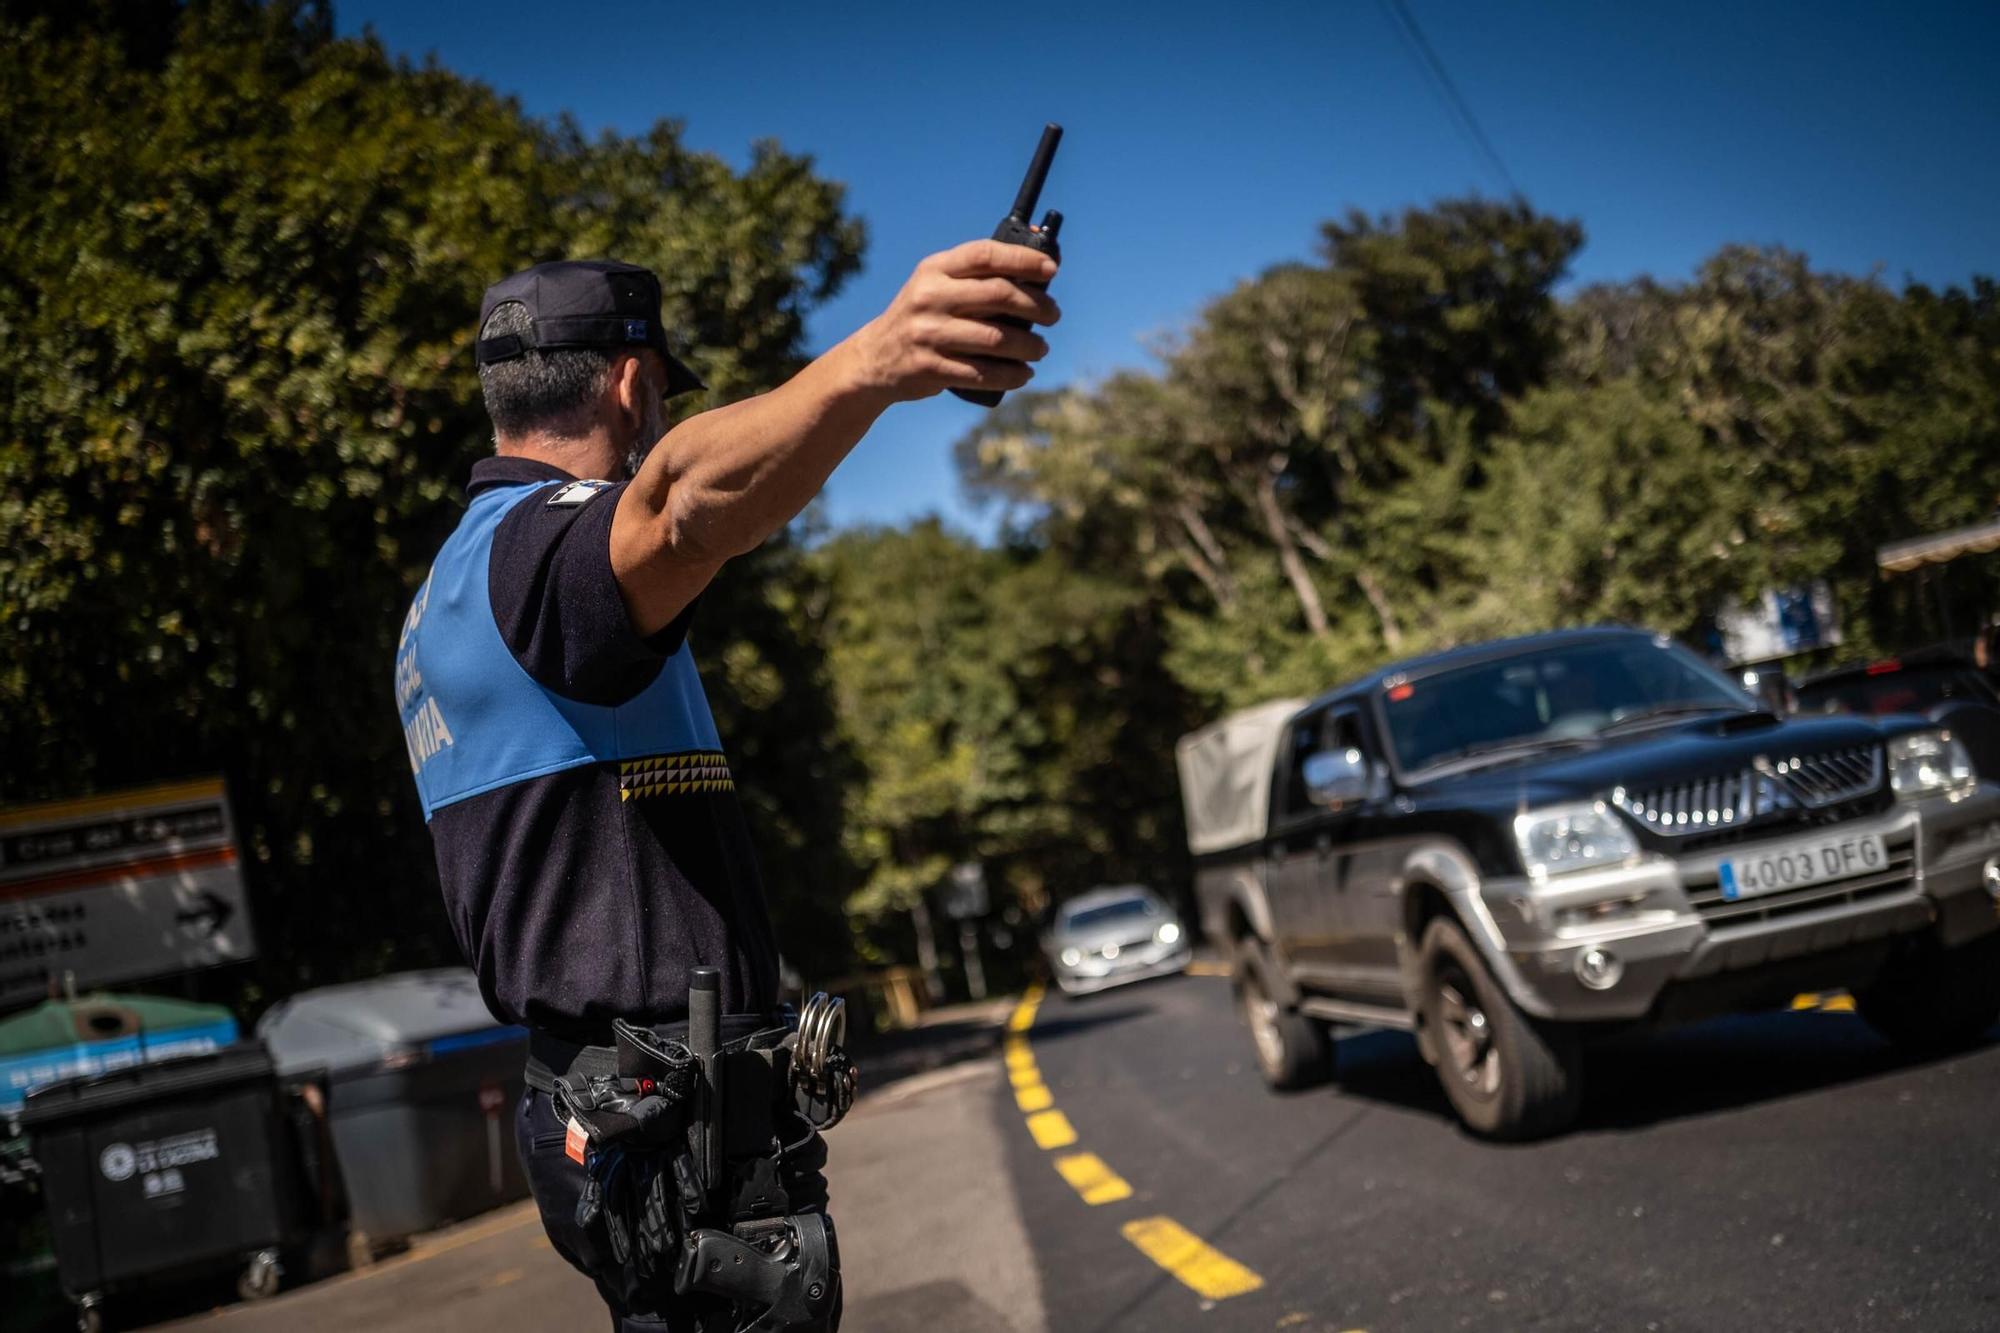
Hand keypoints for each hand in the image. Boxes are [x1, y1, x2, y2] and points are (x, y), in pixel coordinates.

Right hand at [848, 239, 1061, 401]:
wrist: (874, 358)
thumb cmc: (922, 316)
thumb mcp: (936, 285)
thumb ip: (976, 275)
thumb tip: (1040, 262)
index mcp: (934, 270)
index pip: (984, 255)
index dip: (1022, 259)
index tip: (1051, 268)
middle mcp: (929, 298)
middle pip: (997, 295)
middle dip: (1035, 305)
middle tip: (1053, 314)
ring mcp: (928, 334)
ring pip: (995, 339)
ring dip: (1028, 345)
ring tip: (1041, 348)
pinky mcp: (930, 368)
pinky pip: (982, 373)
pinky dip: (1010, 375)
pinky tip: (1024, 373)